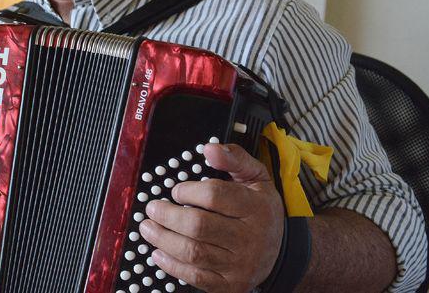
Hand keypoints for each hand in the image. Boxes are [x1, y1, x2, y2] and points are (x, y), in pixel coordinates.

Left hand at [139, 143, 283, 292]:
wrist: (281, 251)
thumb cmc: (260, 209)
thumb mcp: (255, 177)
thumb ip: (233, 158)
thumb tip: (209, 149)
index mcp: (255, 207)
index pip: (214, 196)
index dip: (187, 191)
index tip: (175, 190)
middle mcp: (249, 238)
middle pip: (199, 226)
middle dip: (168, 216)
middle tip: (152, 209)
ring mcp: (240, 264)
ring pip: (194, 252)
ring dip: (163, 239)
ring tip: (147, 228)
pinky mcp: (230, 284)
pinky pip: (196, 277)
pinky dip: (172, 265)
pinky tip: (158, 253)